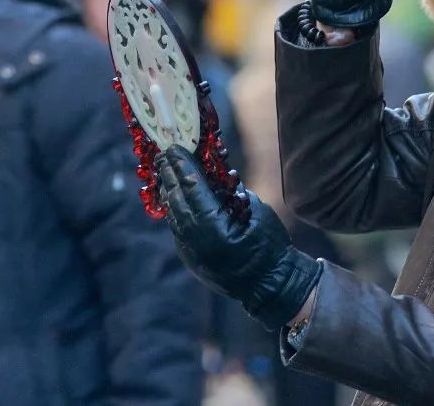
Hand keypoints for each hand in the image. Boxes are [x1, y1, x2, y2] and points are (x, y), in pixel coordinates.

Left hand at [157, 146, 321, 330]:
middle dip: (169, 175)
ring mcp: (189, 251)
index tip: (174, 148)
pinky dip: (176, 210)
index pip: (192, 187)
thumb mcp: (255, 211)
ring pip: (173, 214)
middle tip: (163, 155)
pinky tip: (175, 198)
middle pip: (175, 199)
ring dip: (169, 192)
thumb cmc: (270, 245)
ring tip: (165, 173)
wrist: (269, 285)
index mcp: (212, 224)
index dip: (182, 165)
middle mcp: (195, 238)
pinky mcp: (189, 258)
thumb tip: (215, 175)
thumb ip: (232, 193)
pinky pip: (178, 228)